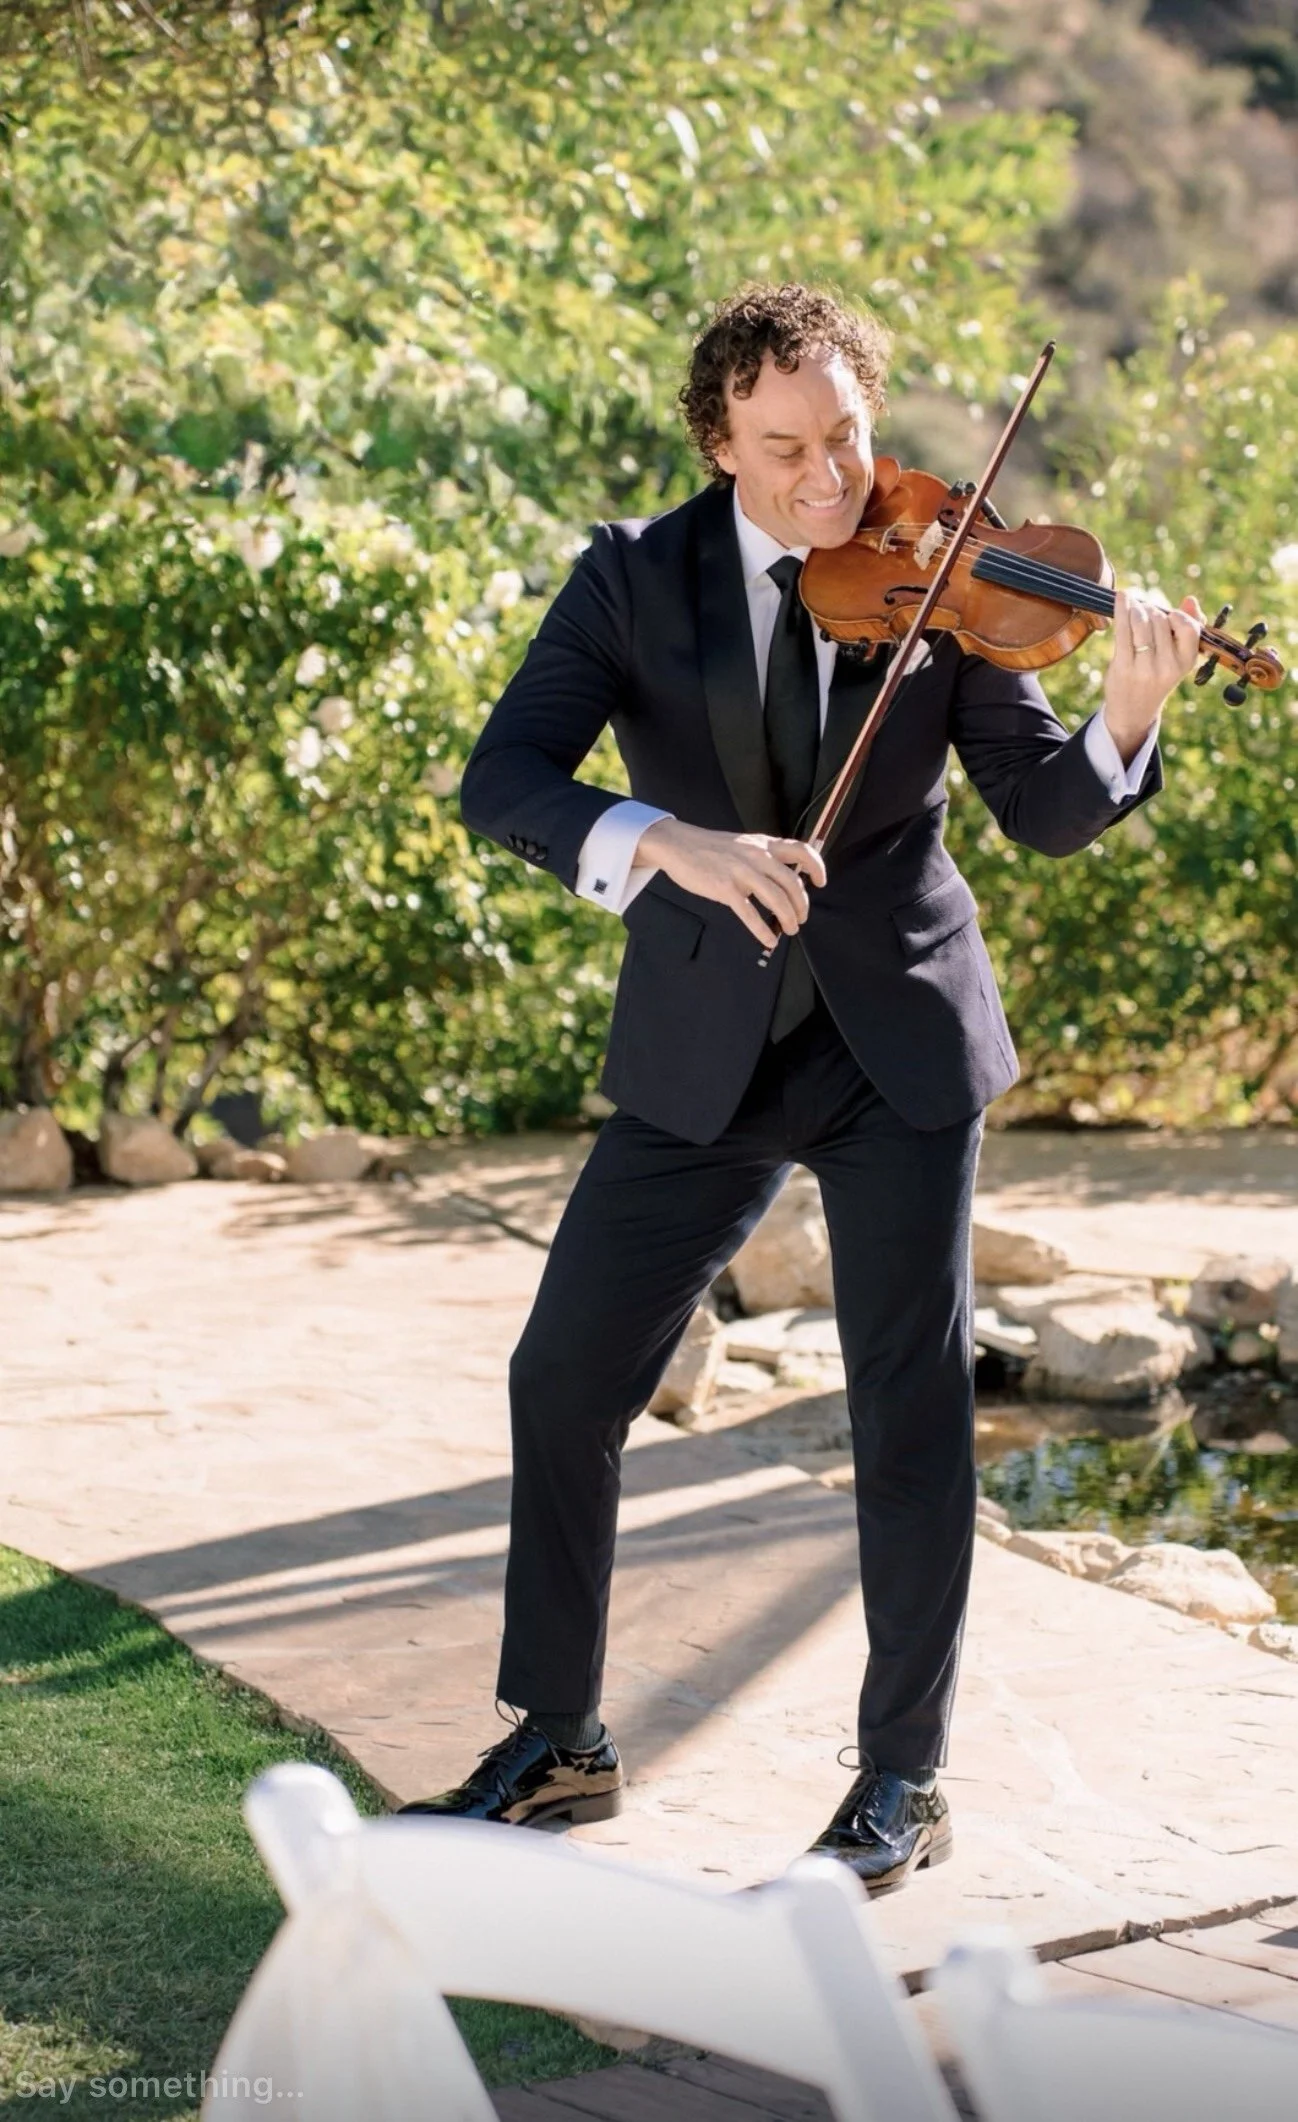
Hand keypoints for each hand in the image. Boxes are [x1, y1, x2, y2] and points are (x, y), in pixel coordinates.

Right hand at [634, 818, 825, 949]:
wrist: (679, 845)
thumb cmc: (711, 848)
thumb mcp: (743, 845)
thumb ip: (763, 859)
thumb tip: (782, 882)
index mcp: (763, 845)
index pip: (801, 851)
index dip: (816, 867)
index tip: (820, 882)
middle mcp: (757, 856)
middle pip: (792, 883)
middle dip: (801, 905)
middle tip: (800, 918)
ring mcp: (742, 872)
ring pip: (777, 899)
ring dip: (788, 919)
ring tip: (790, 929)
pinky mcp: (725, 889)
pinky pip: (750, 914)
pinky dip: (762, 931)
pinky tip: (768, 939)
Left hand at [1102, 586, 1204, 761]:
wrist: (1133, 712)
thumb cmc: (1157, 677)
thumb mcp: (1178, 659)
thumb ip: (1188, 628)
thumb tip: (1190, 600)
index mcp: (1186, 662)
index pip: (1189, 628)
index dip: (1178, 615)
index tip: (1168, 614)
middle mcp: (1167, 667)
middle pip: (1160, 621)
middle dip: (1151, 610)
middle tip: (1144, 609)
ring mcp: (1144, 668)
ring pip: (1141, 623)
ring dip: (1136, 608)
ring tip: (1133, 607)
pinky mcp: (1123, 667)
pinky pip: (1122, 630)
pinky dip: (1121, 610)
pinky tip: (1121, 598)